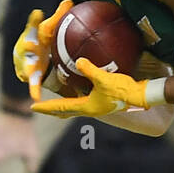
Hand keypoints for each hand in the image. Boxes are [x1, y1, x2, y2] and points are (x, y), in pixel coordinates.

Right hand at [12, 0, 71, 100]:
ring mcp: (27, 61)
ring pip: (27, 65)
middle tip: (30, 44)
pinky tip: (36, 97)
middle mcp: (29, 47)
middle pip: (28, 45)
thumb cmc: (42, 40)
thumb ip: (58, 16)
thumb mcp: (48, 29)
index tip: (37, 13)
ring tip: (29, 76)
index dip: (36, 20)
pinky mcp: (28, 75)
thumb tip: (69, 2)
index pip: (37, 27)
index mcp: (35, 35)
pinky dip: (33, 89)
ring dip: (29, 70)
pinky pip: (32, 83)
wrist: (29, 56)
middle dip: (28, 44)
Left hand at [30, 59, 153, 117]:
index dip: (46, 107)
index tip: (33, 106)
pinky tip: (76, 90)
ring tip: (55, 102)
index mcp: (86, 107)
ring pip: (74, 108)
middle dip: (52, 109)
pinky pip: (83, 101)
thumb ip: (90, 70)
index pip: (61, 108)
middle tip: (40, 107)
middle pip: (65, 111)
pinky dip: (74, 98)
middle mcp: (89, 109)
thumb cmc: (123, 90)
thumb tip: (78, 61)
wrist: (140, 96)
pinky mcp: (103, 102)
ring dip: (63, 105)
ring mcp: (97, 107)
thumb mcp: (105, 79)